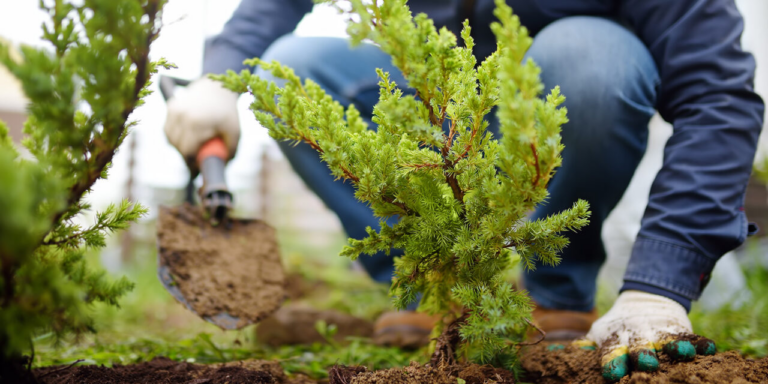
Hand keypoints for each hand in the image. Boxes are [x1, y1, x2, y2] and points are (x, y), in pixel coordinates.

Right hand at [164, 77, 239, 170]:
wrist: (217, 88)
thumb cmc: (228, 113)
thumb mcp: (234, 132)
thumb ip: (230, 152)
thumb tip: (222, 167)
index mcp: (197, 122)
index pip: (187, 151)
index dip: (191, 164)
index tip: (196, 172)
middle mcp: (182, 115)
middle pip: (178, 146)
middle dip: (186, 157)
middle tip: (196, 162)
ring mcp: (174, 110)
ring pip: (170, 139)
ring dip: (179, 147)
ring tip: (192, 148)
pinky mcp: (171, 107)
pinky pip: (168, 130)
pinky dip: (175, 136)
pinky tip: (186, 137)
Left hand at [576, 290, 715, 381]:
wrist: (644, 301)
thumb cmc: (617, 328)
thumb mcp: (600, 333)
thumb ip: (582, 347)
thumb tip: (551, 353)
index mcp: (616, 341)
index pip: (612, 353)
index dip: (612, 362)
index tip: (612, 372)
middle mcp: (638, 339)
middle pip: (640, 349)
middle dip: (642, 356)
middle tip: (645, 363)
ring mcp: (660, 334)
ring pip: (667, 342)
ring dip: (674, 348)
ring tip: (680, 353)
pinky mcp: (680, 330)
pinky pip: (692, 338)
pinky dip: (700, 343)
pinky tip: (709, 348)